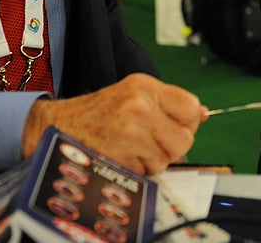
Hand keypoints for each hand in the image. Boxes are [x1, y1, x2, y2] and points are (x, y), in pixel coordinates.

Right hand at [21, 73, 206, 173]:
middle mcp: (138, 107)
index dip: (187, 124)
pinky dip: (136, 170)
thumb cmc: (98, 112)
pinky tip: (121, 156)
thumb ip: (169, 103)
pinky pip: (145, 173)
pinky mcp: (118, 157)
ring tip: (131, 148)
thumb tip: (203, 114)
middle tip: (150, 142)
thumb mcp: (134, 94)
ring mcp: (128, 133)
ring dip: (152, 161)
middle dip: (170, 147)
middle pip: (183, 141)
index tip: (172, 126)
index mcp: (145, 87)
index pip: (191, 109)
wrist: (56, 125)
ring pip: (165, 160)